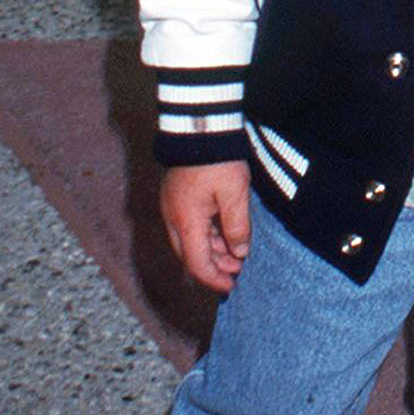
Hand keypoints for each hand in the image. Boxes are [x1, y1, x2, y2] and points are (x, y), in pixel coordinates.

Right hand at [160, 161, 251, 293]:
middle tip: (237, 271)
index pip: (197, 263)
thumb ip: (237, 226)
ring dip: (212, 250)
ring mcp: (173, 207)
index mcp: (186, 221)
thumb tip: (240, 252)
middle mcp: (173, 218)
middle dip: (214, 267)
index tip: (231, 286)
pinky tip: (224, 235)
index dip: (214, 279)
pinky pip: (190, 226)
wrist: (201, 127)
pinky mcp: (178, 197)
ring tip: (236, 254)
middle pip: (190, 255)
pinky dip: (207, 235)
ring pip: (190, 240)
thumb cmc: (219, 160)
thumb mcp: (235, 195)